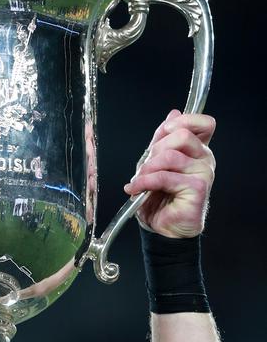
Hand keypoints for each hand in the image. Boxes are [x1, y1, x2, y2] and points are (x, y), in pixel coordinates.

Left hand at [123, 109, 215, 237]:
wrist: (162, 228)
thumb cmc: (160, 199)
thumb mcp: (156, 164)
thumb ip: (163, 140)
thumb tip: (173, 113)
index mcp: (198, 150)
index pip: (204, 123)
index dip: (184, 121)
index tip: (165, 130)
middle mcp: (204, 159)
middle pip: (182, 134)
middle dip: (155, 148)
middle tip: (145, 165)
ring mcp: (203, 174)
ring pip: (170, 156)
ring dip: (147, 168)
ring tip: (138, 181)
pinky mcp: (197, 188)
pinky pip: (164, 176)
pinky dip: (145, 182)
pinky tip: (136, 189)